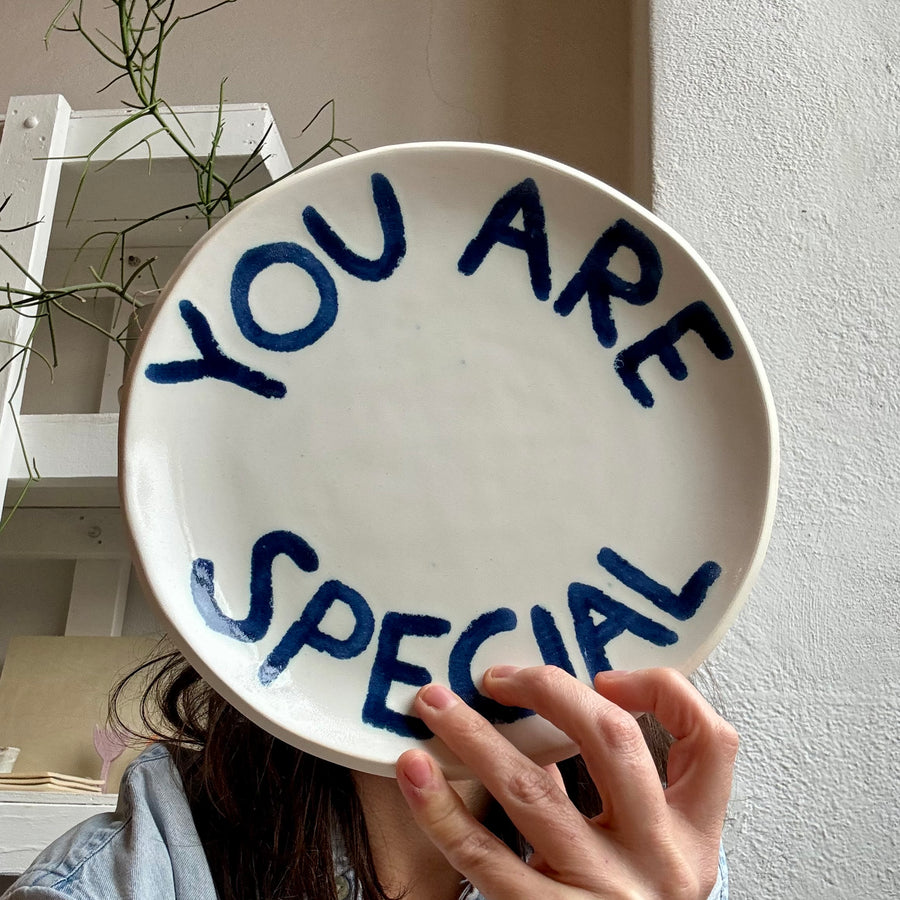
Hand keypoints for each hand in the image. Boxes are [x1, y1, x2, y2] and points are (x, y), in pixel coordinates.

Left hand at [396, 666, 736, 898]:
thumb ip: (623, 792)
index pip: (710, 742)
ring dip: (474, 736)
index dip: (661, 691)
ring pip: (533, 791)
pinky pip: (483, 856)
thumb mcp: (651, 855)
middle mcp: (657, 861)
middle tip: (496, 676)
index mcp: (692, 839)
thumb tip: (552, 706)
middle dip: (549, 691)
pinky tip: (413, 771)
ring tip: (433, 703)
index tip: (604, 676)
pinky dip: (441, 808)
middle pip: (612, 742)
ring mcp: (603, 893)